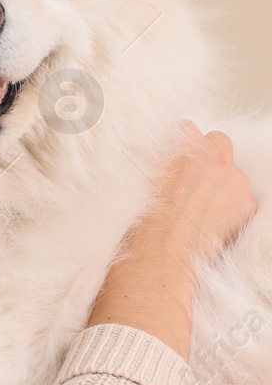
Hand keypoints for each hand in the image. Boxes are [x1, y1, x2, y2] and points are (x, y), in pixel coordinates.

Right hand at [137, 121, 256, 265]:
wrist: (161, 254)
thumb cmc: (142, 219)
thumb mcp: (136, 177)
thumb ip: (151, 158)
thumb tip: (147, 152)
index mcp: (186, 142)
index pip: (187, 130)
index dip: (179, 148)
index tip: (172, 162)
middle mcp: (216, 155)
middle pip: (217, 145)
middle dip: (206, 160)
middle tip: (188, 184)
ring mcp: (236, 179)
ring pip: (232, 174)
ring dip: (219, 186)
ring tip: (197, 210)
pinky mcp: (247, 204)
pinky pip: (242, 200)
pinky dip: (230, 209)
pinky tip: (210, 223)